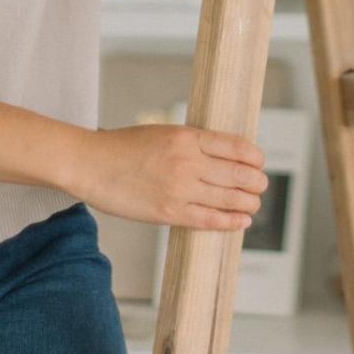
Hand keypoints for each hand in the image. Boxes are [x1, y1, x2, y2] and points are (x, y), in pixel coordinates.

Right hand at [70, 123, 267, 231]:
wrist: (91, 164)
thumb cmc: (124, 147)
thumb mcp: (163, 132)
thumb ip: (192, 143)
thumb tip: (220, 154)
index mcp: (187, 136)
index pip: (236, 146)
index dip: (254, 157)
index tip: (259, 163)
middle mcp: (188, 161)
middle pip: (238, 173)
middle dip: (256, 182)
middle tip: (261, 186)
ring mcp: (179, 188)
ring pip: (228, 198)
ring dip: (248, 202)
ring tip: (254, 204)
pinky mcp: (169, 212)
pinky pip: (209, 219)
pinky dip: (230, 221)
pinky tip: (241, 221)